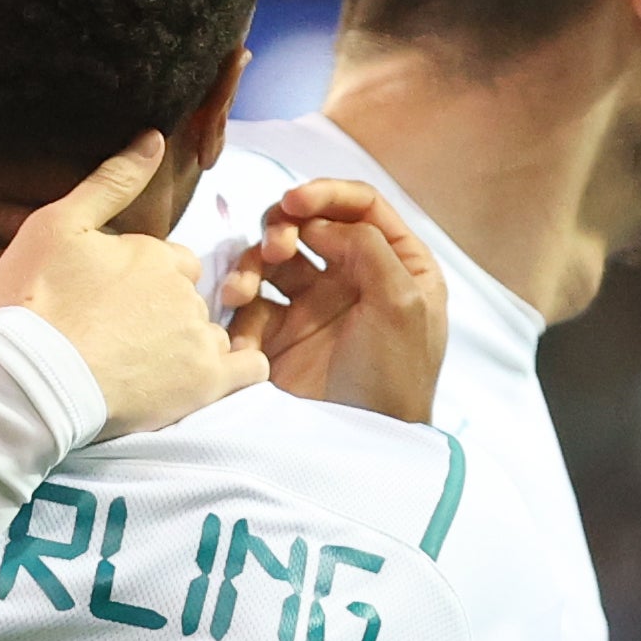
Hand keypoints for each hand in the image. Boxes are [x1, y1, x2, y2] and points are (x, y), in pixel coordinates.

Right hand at [0, 136, 266, 435]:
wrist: (26, 380)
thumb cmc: (31, 301)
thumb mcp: (57, 226)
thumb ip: (111, 181)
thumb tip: (154, 137)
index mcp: (154, 254)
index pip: (170, 262)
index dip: (144, 280)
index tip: (112, 303)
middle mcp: (185, 291)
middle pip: (189, 299)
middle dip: (164, 314)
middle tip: (119, 339)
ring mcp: (197, 338)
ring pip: (211, 334)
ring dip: (187, 347)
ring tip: (141, 370)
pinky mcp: (203, 384)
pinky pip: (248, 370)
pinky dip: (237, 372)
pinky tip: (205, 378)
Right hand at [240, 177, 450, 424]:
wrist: (358, 447)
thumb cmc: (394, 377)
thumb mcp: (402, 305)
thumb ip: (368, 247)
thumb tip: (319, 223)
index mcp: (398, 264)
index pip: (361, 206)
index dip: (325, 193)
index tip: (293, 202)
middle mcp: (354, 277)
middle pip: (309, 225)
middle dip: (283, 228)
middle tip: (274, 251)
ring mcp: (314, 306)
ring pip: (272, 260)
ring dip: (251, 265)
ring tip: (240, 292)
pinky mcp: (279, 336)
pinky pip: (251, 306)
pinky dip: (238, 311)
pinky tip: (238, 339)